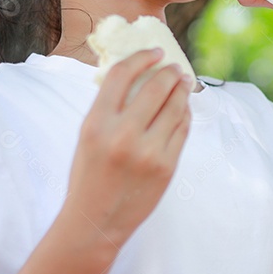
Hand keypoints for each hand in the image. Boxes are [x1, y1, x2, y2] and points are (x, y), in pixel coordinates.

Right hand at [64, 49, 191, 247]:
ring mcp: (149, 152)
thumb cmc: (89, 175)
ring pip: (175, 107)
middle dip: (169, 72)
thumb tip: (137, 75)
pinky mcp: (167, 166)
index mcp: (96, 124)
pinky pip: (182, 130)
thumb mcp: (87, 136)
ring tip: (184, 83)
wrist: (96, 220)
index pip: (121, 75)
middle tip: (175, 67)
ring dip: (182, 90)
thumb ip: (108, 108)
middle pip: (155, 88)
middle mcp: (123, 135)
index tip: (154, 52)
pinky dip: (184, 115)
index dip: (141, 58)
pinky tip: (184, 108)